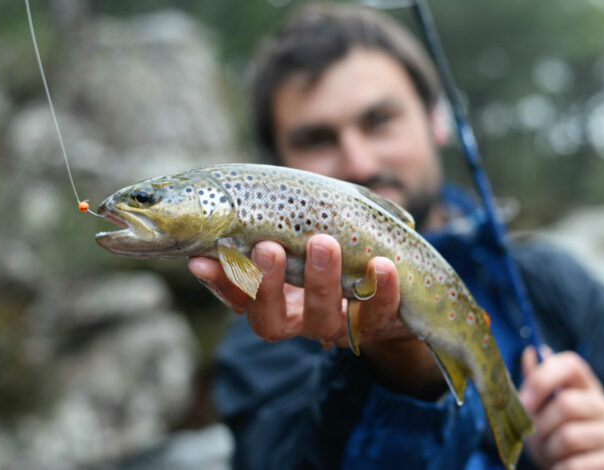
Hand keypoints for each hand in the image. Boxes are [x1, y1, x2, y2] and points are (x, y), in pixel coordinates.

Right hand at [188, 234, 443, 398]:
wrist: (401, 290)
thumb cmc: (338, 251)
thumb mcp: (305, 238)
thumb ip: (275, 227)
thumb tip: (229, 206)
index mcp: (274, 300)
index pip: (238, 299)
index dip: (220, 283)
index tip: (201, 260)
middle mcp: (298, 320)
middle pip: (271, 320)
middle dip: (267, 284)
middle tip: (269, 247)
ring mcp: (337, 326)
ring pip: (322, 319)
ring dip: (321, 281)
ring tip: (324, 243)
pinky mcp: (377, 325)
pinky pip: (378, 314)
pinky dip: (382, 290)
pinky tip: (383, 264)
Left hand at [519, 346, 603, 469]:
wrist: (569, 469)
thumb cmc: (551, 436)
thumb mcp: (539, 408)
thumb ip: (536, 382)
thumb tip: (532, 352)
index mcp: (586, 386)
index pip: (571, 365)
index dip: (543, 379)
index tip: (525, 402)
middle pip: (567, 404)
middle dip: (542, 424)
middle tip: (535, 436)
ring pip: (570, 436)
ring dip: (549, 450)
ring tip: (550, 453)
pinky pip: (577, 464)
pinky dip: (560, 468)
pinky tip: (561, 467)